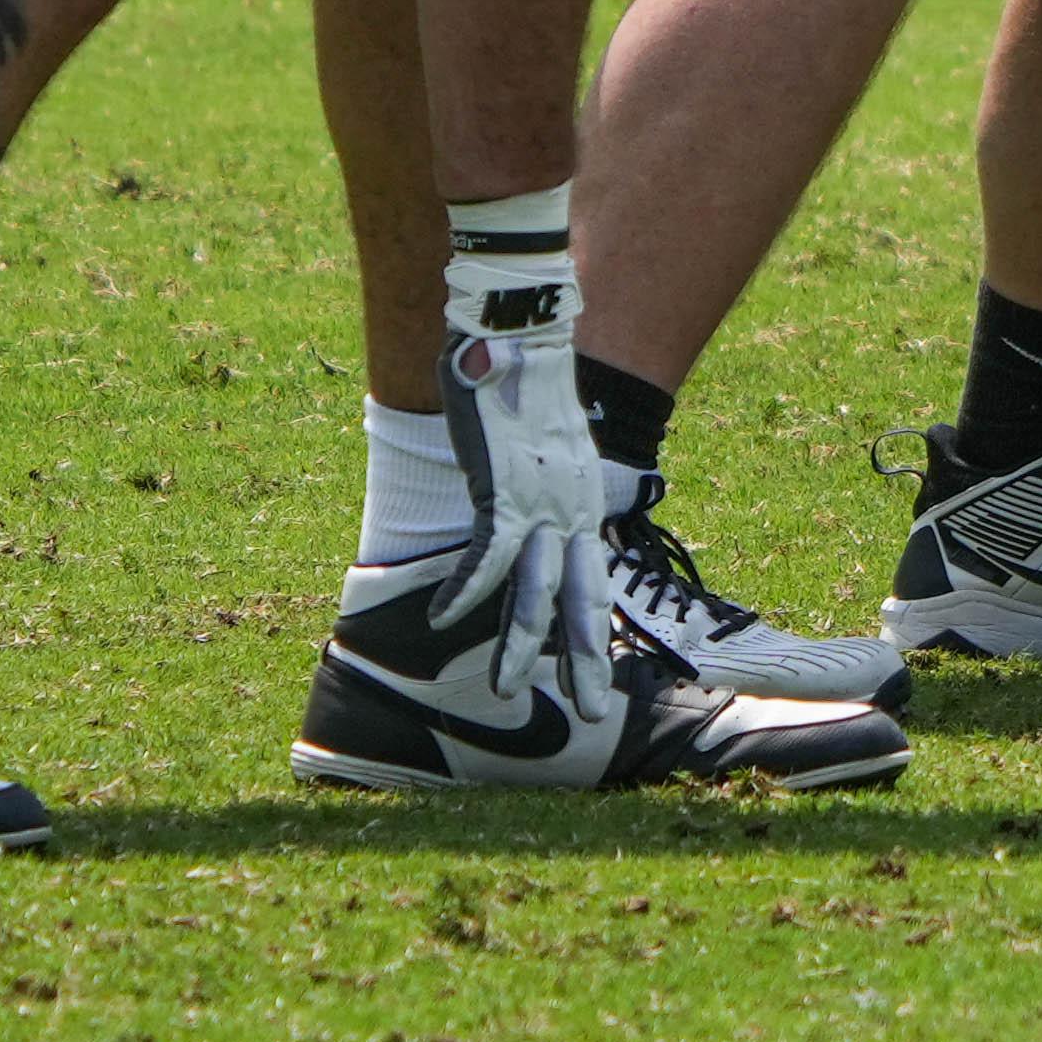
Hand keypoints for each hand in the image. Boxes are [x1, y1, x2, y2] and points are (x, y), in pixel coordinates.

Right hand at [437, 313, 628, 740]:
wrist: (526, 330)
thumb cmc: (527, 383)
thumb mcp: (548, 446)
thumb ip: (543, 482)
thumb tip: (528, 504)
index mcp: (582, 506)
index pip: (594, 583)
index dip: (593, 631)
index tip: (598, 675)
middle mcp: (571, 511)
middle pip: (581, 600)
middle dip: (583, 660)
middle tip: (590, 711)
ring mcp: (540, 502)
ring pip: (534, 590)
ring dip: (515, 643)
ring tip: (502, 688)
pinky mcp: (503, 487)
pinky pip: (485, 552)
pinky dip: (465, 588)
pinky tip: (442, 620)